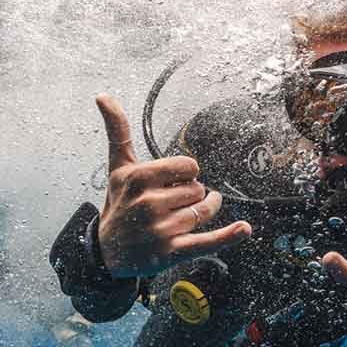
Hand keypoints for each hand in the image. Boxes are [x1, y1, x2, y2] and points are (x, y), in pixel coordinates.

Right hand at [94, 94, 251, 277]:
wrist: (107, 252)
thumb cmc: (119, 204)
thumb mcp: (117, 168)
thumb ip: (117, 131)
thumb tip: (102, 95)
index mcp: (139, 178)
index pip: (189, 166)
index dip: (186, 174)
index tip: (172, 181)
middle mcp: (148, 203)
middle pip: (198, 189)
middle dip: (190, 195)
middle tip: (170, 204)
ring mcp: (160, 229)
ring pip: (204, 212)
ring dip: (201, 213)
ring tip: (181, 219)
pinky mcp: (172, 251)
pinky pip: (206, 241)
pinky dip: (227, 236)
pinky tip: (243, 229)